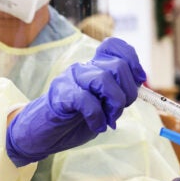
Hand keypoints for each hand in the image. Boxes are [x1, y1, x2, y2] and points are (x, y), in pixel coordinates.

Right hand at [6, 37, 145, 165]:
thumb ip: (117, 94)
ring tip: (109, 119)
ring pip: (103, 79)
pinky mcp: (60, 95)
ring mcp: (70, 79)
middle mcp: (82, 68)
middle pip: (117, 66)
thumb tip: (139, 87)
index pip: (114, 46)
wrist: (40, 134)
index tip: (139, 80)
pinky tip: (97, 126)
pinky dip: (97, 117)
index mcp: (93, 67)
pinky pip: (86, 100)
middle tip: (118, 111)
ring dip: (114, 104)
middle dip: (127, 92)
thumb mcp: (102, 105)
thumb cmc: (73, 119)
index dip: (132, 60)